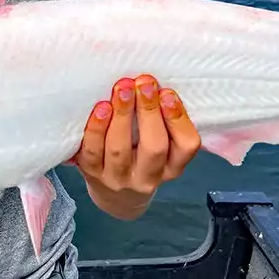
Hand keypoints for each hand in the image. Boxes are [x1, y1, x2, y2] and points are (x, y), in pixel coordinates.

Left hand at [71, 74, 201, 219]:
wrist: (114, 195)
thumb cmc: (140, 156)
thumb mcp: (162, 144)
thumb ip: (162, 119)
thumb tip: (152, 83)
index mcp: (172, 167)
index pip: (186, 146)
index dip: (178, 118)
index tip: (167, 93)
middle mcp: (147, 177)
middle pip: (154, 148)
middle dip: (149, 112)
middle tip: (144, 83)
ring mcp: (117, 178)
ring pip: (120, 149)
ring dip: (122, 116)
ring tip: (122, 89)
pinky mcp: (92, 174)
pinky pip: (92, 152)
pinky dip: (96, 129)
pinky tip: (101, 108)